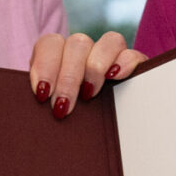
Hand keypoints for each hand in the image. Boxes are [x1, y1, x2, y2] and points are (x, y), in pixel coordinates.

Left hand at [25, 30, 143, 117]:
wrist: (95, 135)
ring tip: (88, 94)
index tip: (42, 93)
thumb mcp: (49, 106)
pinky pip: (132, 53)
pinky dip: (124, 62)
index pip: (50, 43)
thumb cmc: (63, 116)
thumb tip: (43, 104)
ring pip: (109, 41)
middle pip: (78, 43)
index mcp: (59, 54)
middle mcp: (85, 49)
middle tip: (62, 106)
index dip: (44, 65)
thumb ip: (44, 97)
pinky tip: (115, 77)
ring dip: (95, 68)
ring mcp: (110, 54)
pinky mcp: (133, 65)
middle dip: (68, 77)